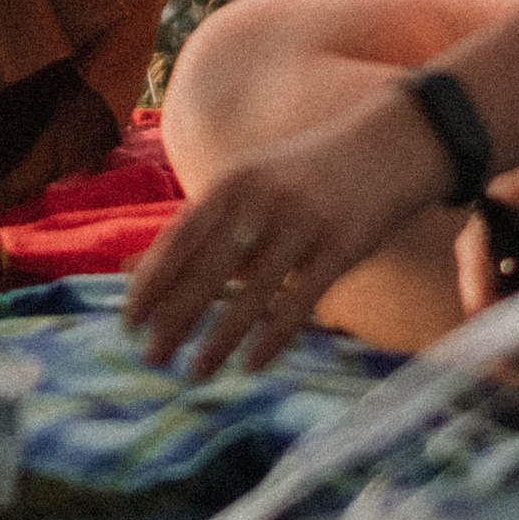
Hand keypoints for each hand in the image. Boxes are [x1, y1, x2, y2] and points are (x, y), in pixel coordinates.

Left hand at [127, 85, 449, 376]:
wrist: (389, 147)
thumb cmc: (305, 175)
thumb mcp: (247, 185)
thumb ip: (199, 226)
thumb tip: (130, 269)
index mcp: (232, 183)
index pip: (180, 239)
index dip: (153, 281)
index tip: (128, 321)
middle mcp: (261, 201)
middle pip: (209, 268)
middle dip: (176, 316)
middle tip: (151, 357)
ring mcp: (303, 223)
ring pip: (252, 291)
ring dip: (220, 336)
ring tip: (195, 372)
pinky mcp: (341, 246)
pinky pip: (301, 300)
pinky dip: (273, 335)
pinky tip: (252, 364)